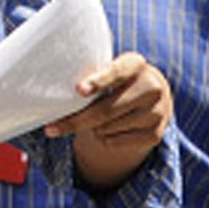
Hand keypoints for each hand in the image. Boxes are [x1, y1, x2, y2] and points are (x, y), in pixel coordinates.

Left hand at [46, 52, 171, 189]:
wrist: (152, 95)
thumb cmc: (117, 81)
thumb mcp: (109, 70)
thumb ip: (91, 77)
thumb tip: (56, 96)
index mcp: (136, 64)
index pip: (116, 72)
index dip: (98, 81)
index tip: (80, 90)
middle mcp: (152, 87)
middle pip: (104, 111)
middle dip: (76, 121)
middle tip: (51, 129)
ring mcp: (157, 112)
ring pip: (106, 130)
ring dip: (92, 129)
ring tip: (97, 119)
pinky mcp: (156, 135)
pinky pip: (114, 143)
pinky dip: (103, 139)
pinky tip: (109, 129)